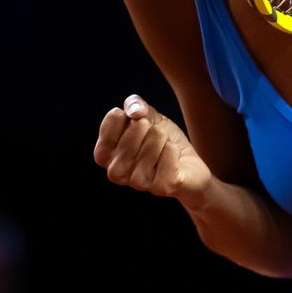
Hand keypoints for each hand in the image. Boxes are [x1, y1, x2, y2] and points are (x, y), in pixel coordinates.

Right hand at [93, 94, 212, 199]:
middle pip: (136, 128)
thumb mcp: (146, 116)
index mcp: (104, 153)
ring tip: (164, 148)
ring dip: (164, 139)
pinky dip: (175, 150)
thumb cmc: (160, 141)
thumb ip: (135, 105)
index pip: (115, 117)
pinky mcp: (160, 187)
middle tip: (156, 139)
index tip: (139, 124)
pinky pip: (169, 153)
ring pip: (154, 141)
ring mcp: (137, 182)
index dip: (133, 113)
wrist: (187, 166)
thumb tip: (135, 111)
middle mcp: (115, 171)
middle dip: (152, 126)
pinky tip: (173, 160)